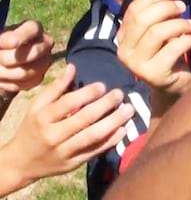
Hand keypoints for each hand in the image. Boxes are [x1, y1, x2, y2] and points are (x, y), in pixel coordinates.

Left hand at [0, 21, 52, 95]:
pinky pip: (24, 85)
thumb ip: (2, 39)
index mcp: (33, 28)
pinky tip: (1, 79)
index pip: (33, 29)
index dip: (16, 38)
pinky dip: (8, 84)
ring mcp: (45, 61)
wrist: (0, 59)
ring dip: (3, 73)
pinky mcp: (39, 78)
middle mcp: (45, 43)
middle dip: (7, 58)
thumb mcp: (0, 39)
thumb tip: (1, 43)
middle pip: (34, 53)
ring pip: (25, 72)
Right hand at [4, 64, 134, 188]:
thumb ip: (56, 88)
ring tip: (129, 110)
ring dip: (114, 122)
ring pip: (92, 136)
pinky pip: (95, 151)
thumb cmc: (33, 128)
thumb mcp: (37, 107)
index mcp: (43, 118)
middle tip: (120, 94)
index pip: (67, 103)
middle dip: (105, 105)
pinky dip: (111, 140)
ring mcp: (64, 152)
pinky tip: (123, 129)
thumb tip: (73, 67)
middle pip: (83, 119)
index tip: (103, 85)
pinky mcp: (74, 164)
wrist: (21, 163)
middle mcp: (53, 135)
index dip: (87, 93)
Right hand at [117, 0, 190, 96]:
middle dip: (165, 8)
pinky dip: (187, 39)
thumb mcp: (159, 32)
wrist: (173, 85)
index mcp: (123, 37)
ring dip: (179, 24)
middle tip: (183, 6)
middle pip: (142, 20)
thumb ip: (157, 15)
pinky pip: (172, 49)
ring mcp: (136, 65)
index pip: (133, 10)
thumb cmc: (167, 53)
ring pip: (156, 33)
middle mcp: (124, 51)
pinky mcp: (153, 74)